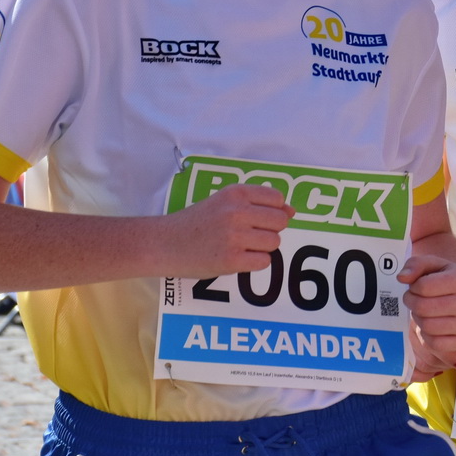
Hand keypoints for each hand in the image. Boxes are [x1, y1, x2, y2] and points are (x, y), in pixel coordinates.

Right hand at [159, 183, 292, 277]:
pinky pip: (264, 261)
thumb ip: (257, 204)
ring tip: (240, 246)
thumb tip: (292, 211)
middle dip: (270, 230)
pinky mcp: (231, 259)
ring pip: (274, 242)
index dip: (272, 211)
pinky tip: (237, 257)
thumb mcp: (224, 202)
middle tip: (249, 235)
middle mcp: (236, 211)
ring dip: (262, 247)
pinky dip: (254, 262)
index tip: (256, 218)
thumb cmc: (196, 223)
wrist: (163, 243)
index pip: (277, 199)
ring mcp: (234, 236)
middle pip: (280, 221)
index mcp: (235, 193)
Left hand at [398, 257, 455, 380]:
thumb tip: (402, 278)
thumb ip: (416, 265)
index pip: (423, 286)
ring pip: (427, 326)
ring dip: (418, 319)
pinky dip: (427, 336)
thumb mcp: (434, 265)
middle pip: (423, 308)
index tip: (416, 287)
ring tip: (424, 311)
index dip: (413, 287)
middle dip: (412, 303)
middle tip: (414, 299)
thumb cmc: (448, 279)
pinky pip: (434, 343)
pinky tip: (432, 325)